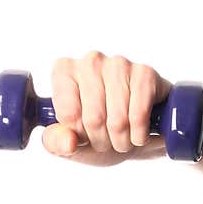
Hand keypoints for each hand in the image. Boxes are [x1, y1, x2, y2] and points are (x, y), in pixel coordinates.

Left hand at [42, 50, 171, 164]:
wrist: (136, 134)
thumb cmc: (98, 132)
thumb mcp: (69, 141)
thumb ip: (56, 142)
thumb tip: (68, 142)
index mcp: (64, 71)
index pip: (69, 115)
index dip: (80, 135)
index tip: (85, 135)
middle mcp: (91, 61)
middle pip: (94, 119)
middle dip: (103, 141)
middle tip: (107, 141)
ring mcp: (120, 64)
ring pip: (118, 120)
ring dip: (122, 141)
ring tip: (123, 138)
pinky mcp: (146, 74)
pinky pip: (139, 116)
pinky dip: (139, 134)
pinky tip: (139, 132)